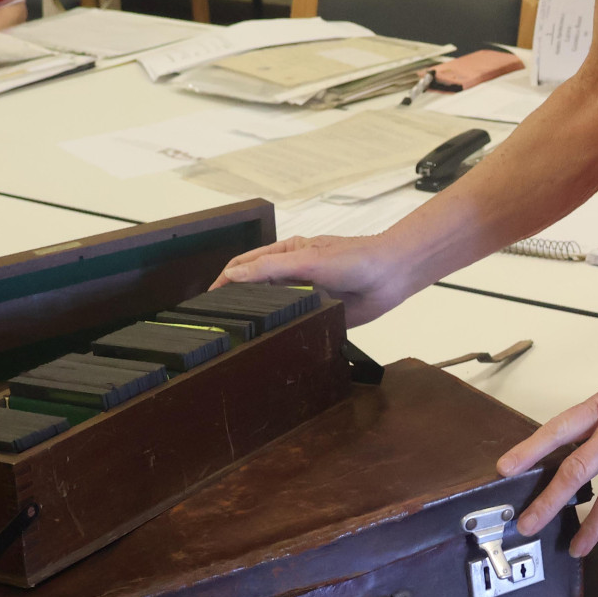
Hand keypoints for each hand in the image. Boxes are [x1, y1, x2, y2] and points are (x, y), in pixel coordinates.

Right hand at [210, 231, 421, 325]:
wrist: (391, 275)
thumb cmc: (355, 257)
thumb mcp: (308, 260)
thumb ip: (271, 268)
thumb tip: (234, 275)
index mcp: (285, 255)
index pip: (244, 266)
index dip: (224, 281)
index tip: (206, 301)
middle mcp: (292, 275)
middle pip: (255, 290)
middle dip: (236, 303)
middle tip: (218, 324)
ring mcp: (304, 295)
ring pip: (273, 309)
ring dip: (259, 319)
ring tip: (238, 336)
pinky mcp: (317, 314)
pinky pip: (293, 324)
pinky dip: (281, 331)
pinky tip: (271, 341)